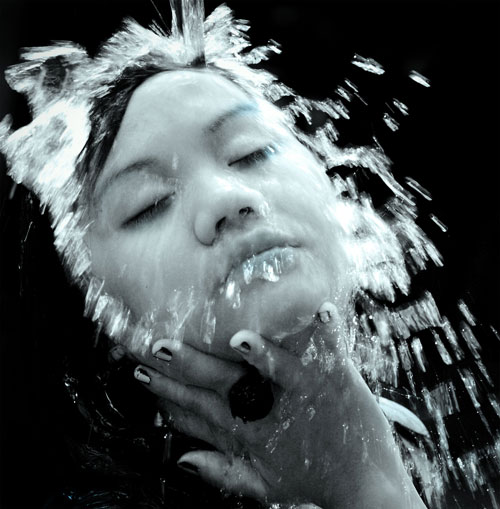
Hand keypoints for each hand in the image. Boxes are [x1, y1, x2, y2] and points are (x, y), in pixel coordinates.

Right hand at [133, 303, 425, 508]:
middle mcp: (276, 411)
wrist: (368, 491)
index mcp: (252, 432)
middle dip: (190, 364)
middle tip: (157, 346)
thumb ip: (221, 470)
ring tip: (238, 340)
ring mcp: (308, 396)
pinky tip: (320, 310)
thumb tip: (179, 458)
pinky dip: (326, 331)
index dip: (167, 390)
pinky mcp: (340, 383)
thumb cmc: (311, 477)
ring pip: (279, 370)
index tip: (137, 371)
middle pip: (226, 385)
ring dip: (260, 354)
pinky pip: (332, 352)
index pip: (200, 407)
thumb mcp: (261, 482)